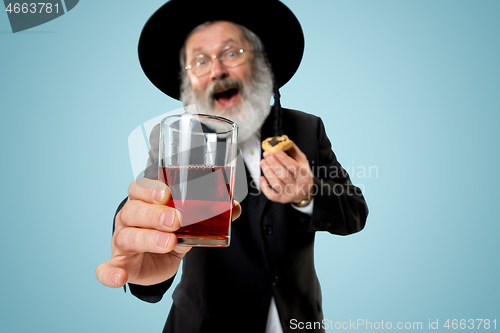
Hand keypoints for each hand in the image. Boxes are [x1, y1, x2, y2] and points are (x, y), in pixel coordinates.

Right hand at [96, 178, 241, 287]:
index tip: (165, 193)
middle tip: (175, 220)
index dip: (150, 189)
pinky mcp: (120, 264)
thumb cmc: (170, 230)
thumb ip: (209, 213)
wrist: (158, 257)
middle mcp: (129, 217)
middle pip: (134, 211)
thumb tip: (234, 207)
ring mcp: (123, 240)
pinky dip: (109, 273)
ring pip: (127, 236)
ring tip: (168, 242)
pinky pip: (107, 268)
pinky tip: (118, 277)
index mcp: (143, 201)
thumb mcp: (189, 220)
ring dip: (147, 238)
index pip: (139, 188)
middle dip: (155, 214)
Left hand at [260, 138, 313, 203]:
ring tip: (262, 162)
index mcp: (305, 176)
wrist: (305, 193)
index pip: (294, 167)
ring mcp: (289, 194)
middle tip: (266, 153)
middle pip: (284, 175)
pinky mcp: (282, 200)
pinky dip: (264, 187)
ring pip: (276, 183)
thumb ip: (293, 150)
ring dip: (268, 172)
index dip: (284, 158)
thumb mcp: (302, 162)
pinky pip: (271, 195)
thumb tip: (283, 138)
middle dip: (273, 163)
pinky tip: (261, 177)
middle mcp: (298, 186)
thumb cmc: (302, 175)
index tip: (275, 150)